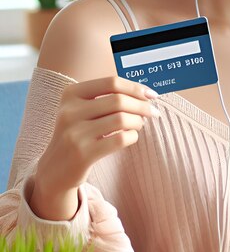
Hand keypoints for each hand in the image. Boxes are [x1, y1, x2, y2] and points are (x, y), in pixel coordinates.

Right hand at [30, 76, 158, 220]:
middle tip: (153, 112)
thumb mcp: (84, 110)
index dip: (136, 88)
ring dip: (138, 121)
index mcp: (71, 94)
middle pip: (119, 100)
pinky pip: (120, 139)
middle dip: (142, 106)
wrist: (56, 169)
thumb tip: (147, 93)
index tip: (152, 95)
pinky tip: (130, 137)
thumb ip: (110, 97)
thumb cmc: (80, 133)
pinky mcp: (83, 154)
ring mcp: (74, 133)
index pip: (112, 82)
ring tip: (140, 125)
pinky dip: (132, 136)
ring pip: (121, 119)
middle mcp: (69, 111)